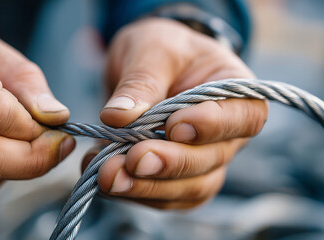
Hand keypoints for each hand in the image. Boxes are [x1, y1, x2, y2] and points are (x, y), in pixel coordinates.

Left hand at [82, 18, 267, 208]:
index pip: (242, 118)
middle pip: (209, 161)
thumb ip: (141, 81)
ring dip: (146, 187)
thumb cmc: (162, 50)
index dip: (211, 127)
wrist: (147, 66)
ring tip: (108, 175)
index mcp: (236, 94)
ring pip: (187, 189)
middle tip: (131, 160)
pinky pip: (162, 197)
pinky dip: (133, 191)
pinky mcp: (177, 179)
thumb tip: (118, 117)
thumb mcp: (152, 49)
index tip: (173, 126)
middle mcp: (227, 135)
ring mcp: (203, 161)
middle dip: (168, 164)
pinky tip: (102, 175)